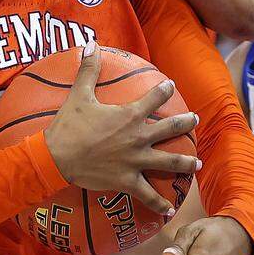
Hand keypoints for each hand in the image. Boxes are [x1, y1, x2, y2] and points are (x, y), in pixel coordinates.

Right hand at [45, 41, 201, 215]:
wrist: (57, 157)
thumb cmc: (69, 126)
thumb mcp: (79, 95)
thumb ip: (88, 70)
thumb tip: (90, 44)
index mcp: (129, 115)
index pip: (154, 97)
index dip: (164, 89)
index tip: (170, 85)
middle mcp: (138, 137)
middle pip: (170, 128)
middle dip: (185, 123)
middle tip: (195, 120)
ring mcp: (135, 161)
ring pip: (168, 161)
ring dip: (185, 163)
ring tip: (196, 164)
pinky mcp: (128, 181)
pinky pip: (148, 194)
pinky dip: (160, 203)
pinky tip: (170, 209)